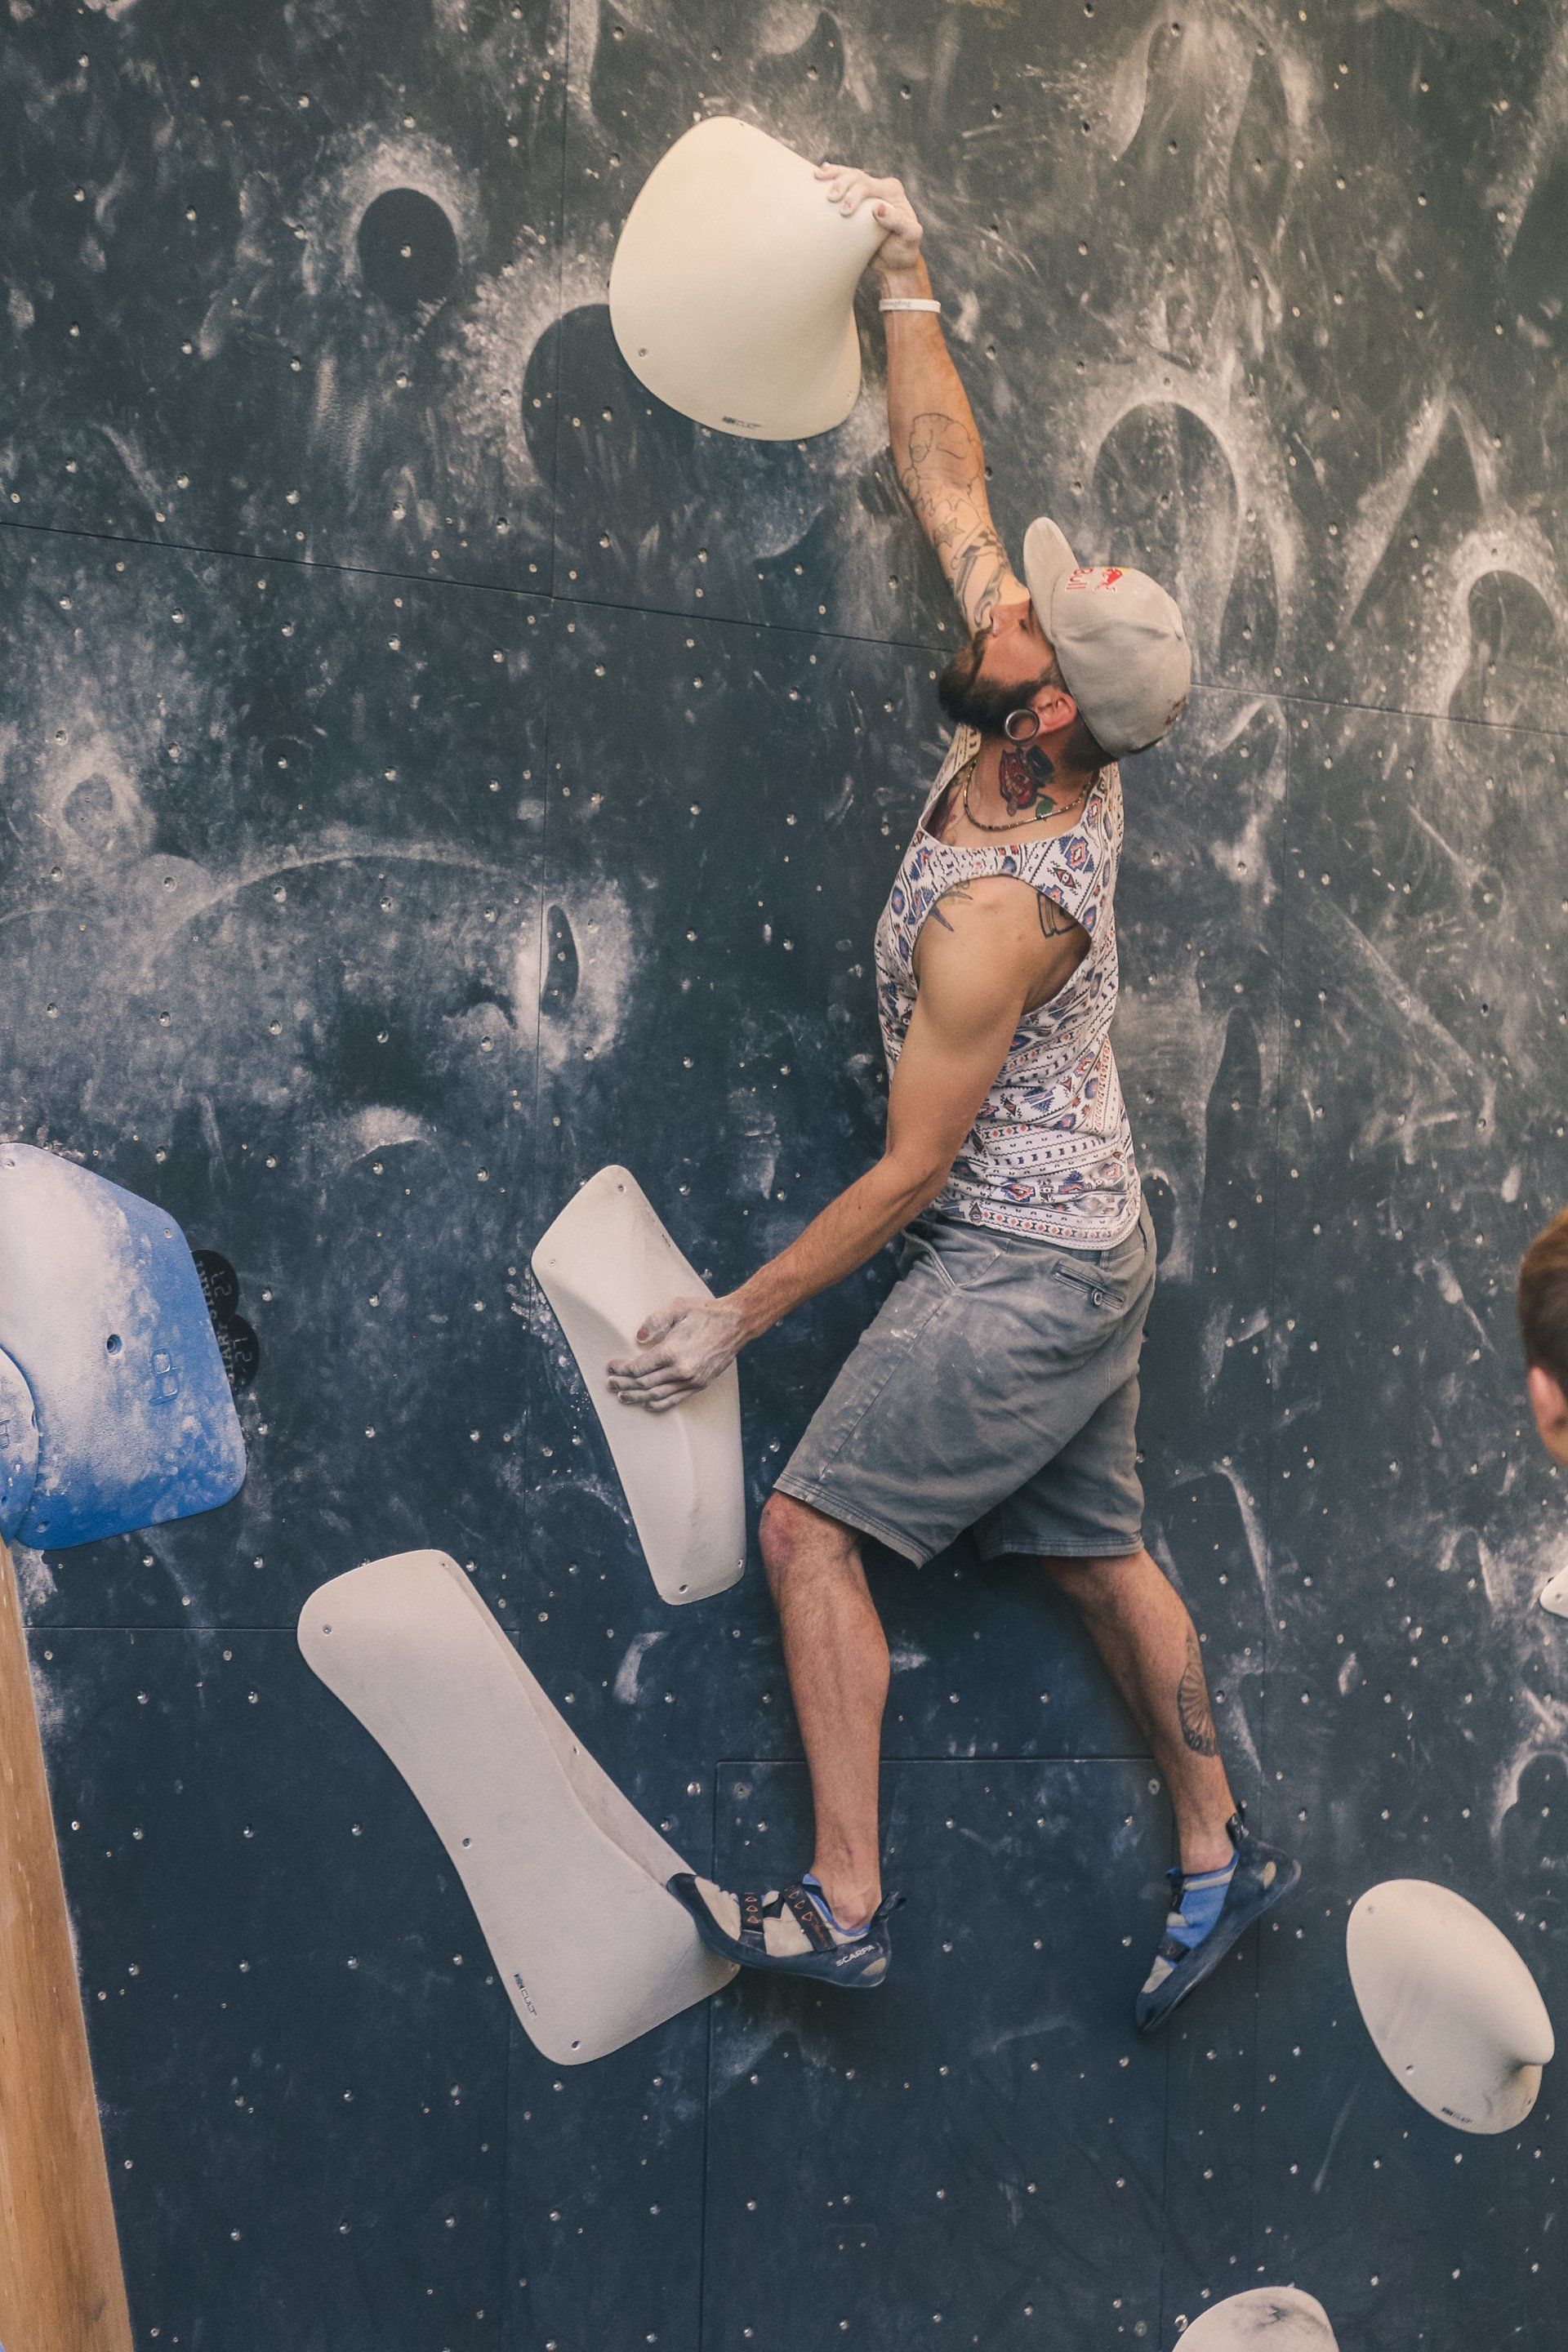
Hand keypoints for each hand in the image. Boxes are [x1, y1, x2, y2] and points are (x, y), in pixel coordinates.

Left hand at [605, 1295, 744, 1411]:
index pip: (639, 1367)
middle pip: (644, 1383)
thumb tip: (638, 1337)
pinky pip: (675, 1399)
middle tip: (610, 1384)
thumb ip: (655, 1321)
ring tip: (623, 1397)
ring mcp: (691, 1380)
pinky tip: (647, 1404)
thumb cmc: (706, 1313)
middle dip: (624, 1384)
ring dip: (637, 1397)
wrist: (736, 1324)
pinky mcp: (699, 1385)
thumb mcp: (678, 1307)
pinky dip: (659, 1404)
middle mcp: (681, 1369)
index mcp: (672, 1350)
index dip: (622, 1369)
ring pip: (657, 1395)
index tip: (611, 1367)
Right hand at [813, 161, 923, 279]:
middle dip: (841, 184)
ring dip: (832, 175)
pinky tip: (819, 172)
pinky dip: (831, 176)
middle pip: (856, 177)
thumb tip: (877, 209)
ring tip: (817, 177)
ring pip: (848, 175)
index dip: (855, 194)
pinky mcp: (856, 202)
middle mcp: (878, 188)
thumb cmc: (904, 249)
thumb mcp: (909, 236)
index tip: (845, 211)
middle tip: (830, 198)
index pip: (869, 185)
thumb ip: (898, 222)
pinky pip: (843, 184)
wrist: (895, 261)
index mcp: (892, 191)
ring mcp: (866, 194)